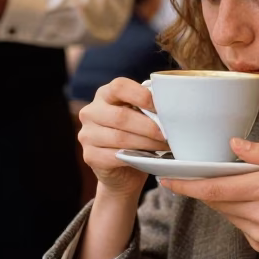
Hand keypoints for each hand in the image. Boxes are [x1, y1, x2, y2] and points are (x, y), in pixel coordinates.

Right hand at [77, 77, 168, 196]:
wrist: (123, 171)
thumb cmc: (136, 136)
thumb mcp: (140, 116)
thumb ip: (147, 107)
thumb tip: (171, 105)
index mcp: (104, 94)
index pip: (119, 86)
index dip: (142, 96)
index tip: (162, 108)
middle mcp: (90, 112)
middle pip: (121, 116)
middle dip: (149, 126)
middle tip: (168, 134)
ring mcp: (87, 135)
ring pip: (120, 137)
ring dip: (146, 142)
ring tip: (164, 145)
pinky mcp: (89, 156)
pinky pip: (115, 156)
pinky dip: (136, 157)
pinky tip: (150, 157)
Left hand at [160, 138, 258, 258]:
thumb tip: (235, 144)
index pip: (214, 186)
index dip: (186, 183)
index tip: (167, 176)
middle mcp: (257, 214)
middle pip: (214, 198)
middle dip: (201, 186)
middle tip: (190, 171)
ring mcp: (257, 233)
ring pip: (225, 210)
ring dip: (222, 196)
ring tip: (236, 183)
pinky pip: (239, 223)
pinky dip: (240, 210)